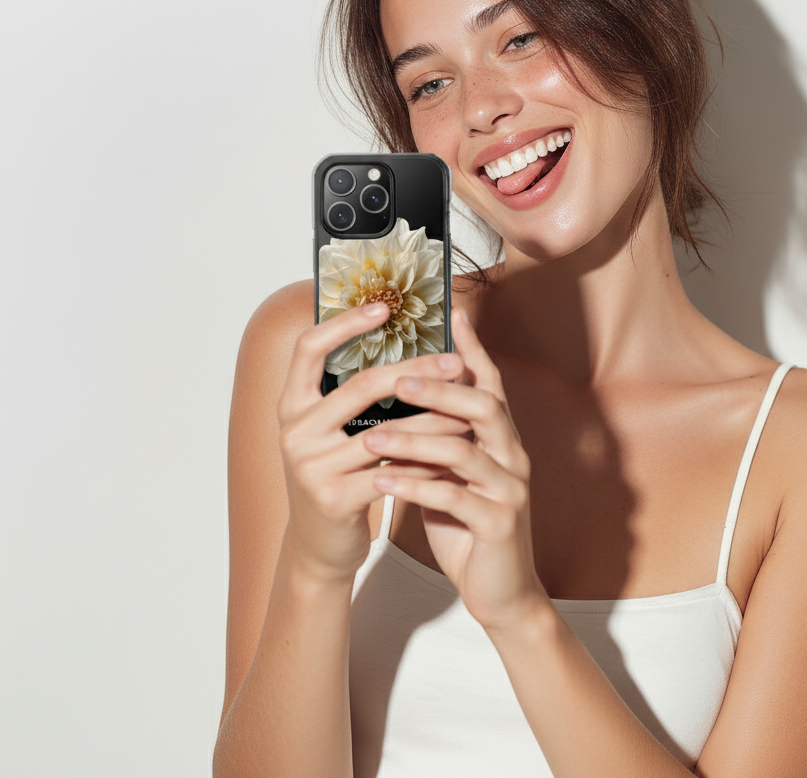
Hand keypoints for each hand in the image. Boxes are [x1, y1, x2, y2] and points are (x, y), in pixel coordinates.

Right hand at [276, 300, 462, 585]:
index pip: (309, 348)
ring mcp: (310, 465)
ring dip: (435, 418)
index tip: (383, 306)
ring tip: (468, 408)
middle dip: (416, 370)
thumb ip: (353, 396)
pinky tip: (454, 453)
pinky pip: (393, 470)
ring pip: (387, 431)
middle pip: (362, 385)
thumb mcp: (332, 432)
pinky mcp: (333, 499)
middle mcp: (295, 430)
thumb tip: (405, 347)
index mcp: (292, 404)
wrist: (320, 546)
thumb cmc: (337, 476)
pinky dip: (427, 461)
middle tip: (455, 361)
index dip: (343, 324)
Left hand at [362, 309, 547, 631]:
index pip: (490, 383)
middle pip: (482, 406)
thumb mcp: (453, 475)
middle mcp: (513, 455)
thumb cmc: (469, 526)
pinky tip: (382, 483)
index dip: (473, 349)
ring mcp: (510, 489)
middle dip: (438, 388)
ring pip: (464, 451)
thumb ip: (439, 439)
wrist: (502, 592)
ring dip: (415, 440)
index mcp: (502, 439)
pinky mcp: (499, 523)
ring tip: (372, 437)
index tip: (452, 314)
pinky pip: (455, 498)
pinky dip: (415, 487)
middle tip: (396, 378)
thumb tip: (400, 399)